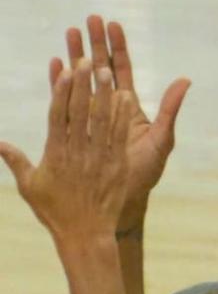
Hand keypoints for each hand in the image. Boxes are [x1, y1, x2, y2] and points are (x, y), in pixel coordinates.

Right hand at [1, 61, 133, 243]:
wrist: (86, 234)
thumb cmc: (55, 211)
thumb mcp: (30, 186)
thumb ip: (16, 161)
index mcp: (55, 154)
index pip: (58, 116)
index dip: (62, 92)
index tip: (64, 71)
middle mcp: (78, 152)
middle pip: (81, 113)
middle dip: (84, 85)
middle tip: (87, 60)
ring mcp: (99, 158)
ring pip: (102, 121)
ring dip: (105, 94)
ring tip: (107, 71)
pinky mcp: (116, 166)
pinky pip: (119, 136)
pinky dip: (122, 116)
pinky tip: (125, 97)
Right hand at [51, 15, 190, 230]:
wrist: (118, 202)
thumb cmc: (142, 174)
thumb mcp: (161, 139)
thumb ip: (171, 109)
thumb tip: (186, 79)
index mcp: (127, 109)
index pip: (121, 70)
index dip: (117, 47)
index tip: (112, 24)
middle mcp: (107, 109)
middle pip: (99, 69)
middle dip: (94, 44)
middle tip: (88, 19)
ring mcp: (89, 117)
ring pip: (81, 80)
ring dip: (75, 56)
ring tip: (69, 31)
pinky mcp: (74, 128)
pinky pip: (66, 102)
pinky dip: (60, 83)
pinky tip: (55, 63)